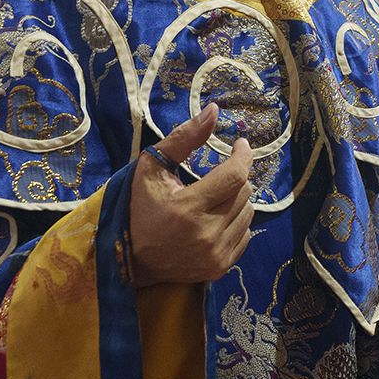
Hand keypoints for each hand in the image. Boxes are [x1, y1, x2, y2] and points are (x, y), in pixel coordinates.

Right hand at [129, 105, 255, 286]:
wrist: (130, 261)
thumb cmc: (139, 208)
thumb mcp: (151, 168)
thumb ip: (183, 138)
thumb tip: (214, 110)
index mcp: (187, 208)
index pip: (234, 176)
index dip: (242, 155)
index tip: (240, 144)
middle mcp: (205, 234)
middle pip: (243, 192)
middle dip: (235, 176)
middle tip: (217, 174)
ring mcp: (215, 254)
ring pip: (248, 212)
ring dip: (237, 198)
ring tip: (214, 198)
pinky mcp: (220, 267)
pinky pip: (245, 234)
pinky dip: (235, 221)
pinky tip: (214, 220)